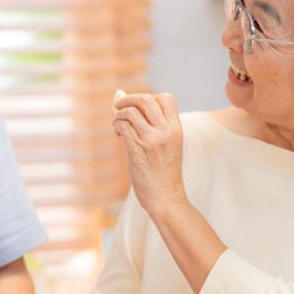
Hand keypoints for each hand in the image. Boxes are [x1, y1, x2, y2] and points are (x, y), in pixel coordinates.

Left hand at [113, 92, 186, 213]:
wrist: (165, 196)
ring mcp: (151, 141)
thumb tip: (132, 106)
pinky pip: (123, 127)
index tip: (140, 107)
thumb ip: (156, 126)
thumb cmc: (164, 172)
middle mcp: (165, 132)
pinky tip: (118, 134)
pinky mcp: (136, 150)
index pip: (166, 98)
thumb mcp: (170, 145)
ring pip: (130, 112)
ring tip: (117, 125)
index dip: (150, 97)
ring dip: (119, 115)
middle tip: (119, 105)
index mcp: (176, 129)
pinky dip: (117, 126)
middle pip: (145, 100)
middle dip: (128, 98)